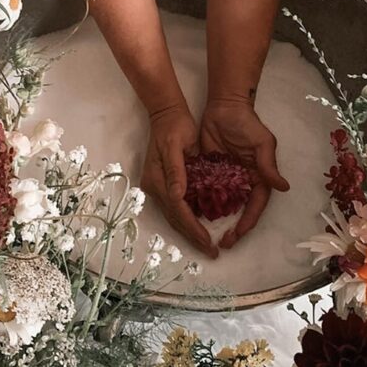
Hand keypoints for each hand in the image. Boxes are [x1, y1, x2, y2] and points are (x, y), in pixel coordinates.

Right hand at [141, 104, 214, 257]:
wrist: (166, 114)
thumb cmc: (175, 127)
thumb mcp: (177, 145)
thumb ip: (177, 171)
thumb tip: (178, 195)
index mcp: (158, 180)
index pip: (178, 211)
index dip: (194, 228)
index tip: (208, 241)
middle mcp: (154, 187)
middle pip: (175, 218)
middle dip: (193, 236)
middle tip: (211, 252)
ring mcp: (156, 186)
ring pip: (174, 216)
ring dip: (190, 231)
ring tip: (206, 245)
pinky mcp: (163, 184)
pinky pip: (176, 207)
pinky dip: (187, 218)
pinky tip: (200, 226)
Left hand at [200, 98, 289, 248]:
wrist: (224, 106)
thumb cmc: (246, 122)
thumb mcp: (261, 143)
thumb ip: (268, 165)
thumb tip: (283, 187)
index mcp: (258, 178)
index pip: (255, 206)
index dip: (246, 223)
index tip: (236, 235)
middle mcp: (243, 182)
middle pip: (239, 212)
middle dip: (232, 229)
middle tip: (220, 243)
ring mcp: (226, 179)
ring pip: (222, 207)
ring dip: (216, 222)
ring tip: (205, 235)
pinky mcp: (210, 173)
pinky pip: (206, 193)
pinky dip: (201, 205)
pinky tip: (193, 217)